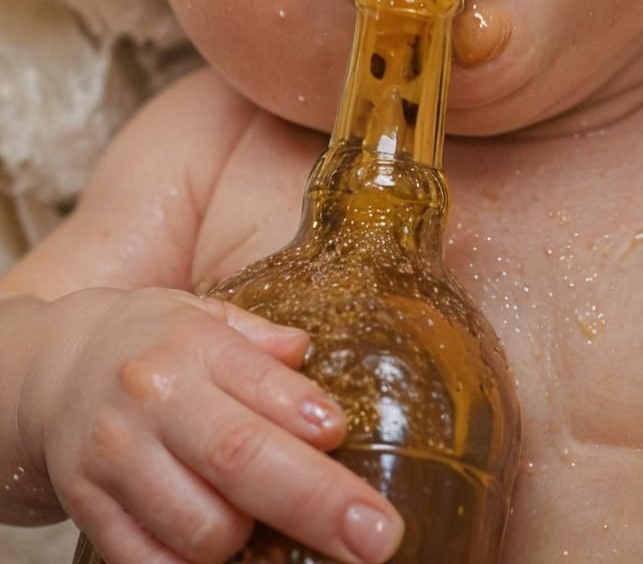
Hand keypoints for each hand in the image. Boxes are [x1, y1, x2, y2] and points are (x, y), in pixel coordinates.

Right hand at [20, 287, 403, 563]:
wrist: (53, 370)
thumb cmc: (151, 342)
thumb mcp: (204, 315)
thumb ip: (260, 337)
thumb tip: (308, 352)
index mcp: (191, 344)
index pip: (255, 381)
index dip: (304, 415)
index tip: (345, 436)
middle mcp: (152, 401)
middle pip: (240, 461)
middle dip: (317, 504)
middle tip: (377, 536)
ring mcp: (118, 461)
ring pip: (202, 530)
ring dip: (250, 542)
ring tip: (265, 522)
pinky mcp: (93, 513)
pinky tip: (222, 553)